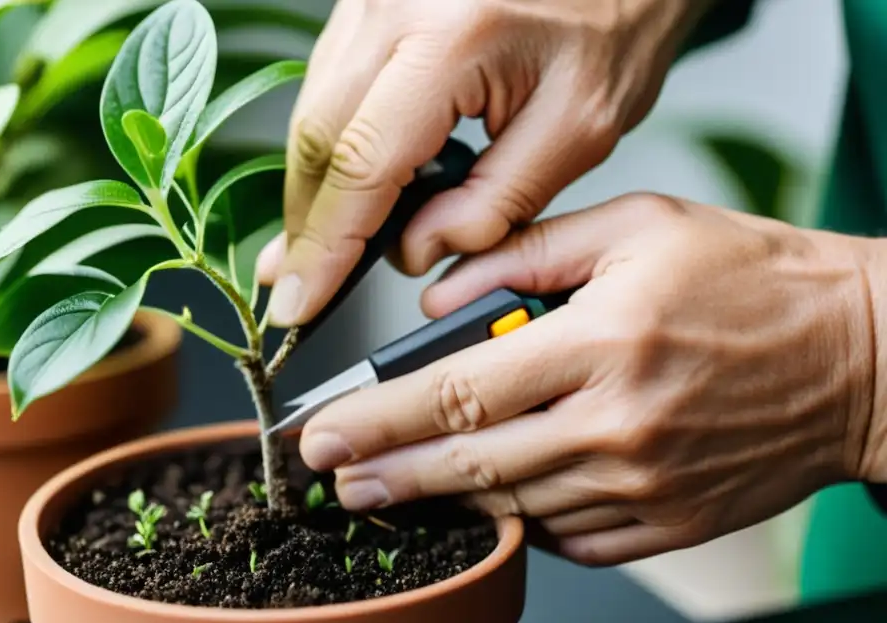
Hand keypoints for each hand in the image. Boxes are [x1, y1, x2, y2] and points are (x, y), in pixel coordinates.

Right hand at [257, 0, 713, 325]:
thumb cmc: (613, 20)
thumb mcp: (580, 127)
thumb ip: (499, 201)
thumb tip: (418, 249)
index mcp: (453, 39)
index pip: (363, 164)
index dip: (327, 248)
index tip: (301, 301)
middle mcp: (393, 8)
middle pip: (316, 140)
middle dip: (309, 227)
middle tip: (305, 287)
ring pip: (312, 114)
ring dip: (317, 190)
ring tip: (324, 249)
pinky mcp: (369, 4)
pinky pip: (330, 87)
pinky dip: (333, 149)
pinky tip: (348, 189)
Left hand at [296, 193, 880, 565]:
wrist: (860, 357)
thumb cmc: (750, 280)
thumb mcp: (636, 227)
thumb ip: (524, 256)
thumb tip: (438, 302)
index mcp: (603, 343)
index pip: (457, 395)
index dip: (375, 421)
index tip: (322, 437)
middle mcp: (617, 426)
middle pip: (469, 468)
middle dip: (386, 479)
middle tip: (334, 483)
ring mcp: (643, 486)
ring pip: (513, 509)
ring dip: (443, 503)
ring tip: (392, 490)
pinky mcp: (667, 525)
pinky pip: (569, 541)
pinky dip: (521, 525)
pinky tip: (491, 504)